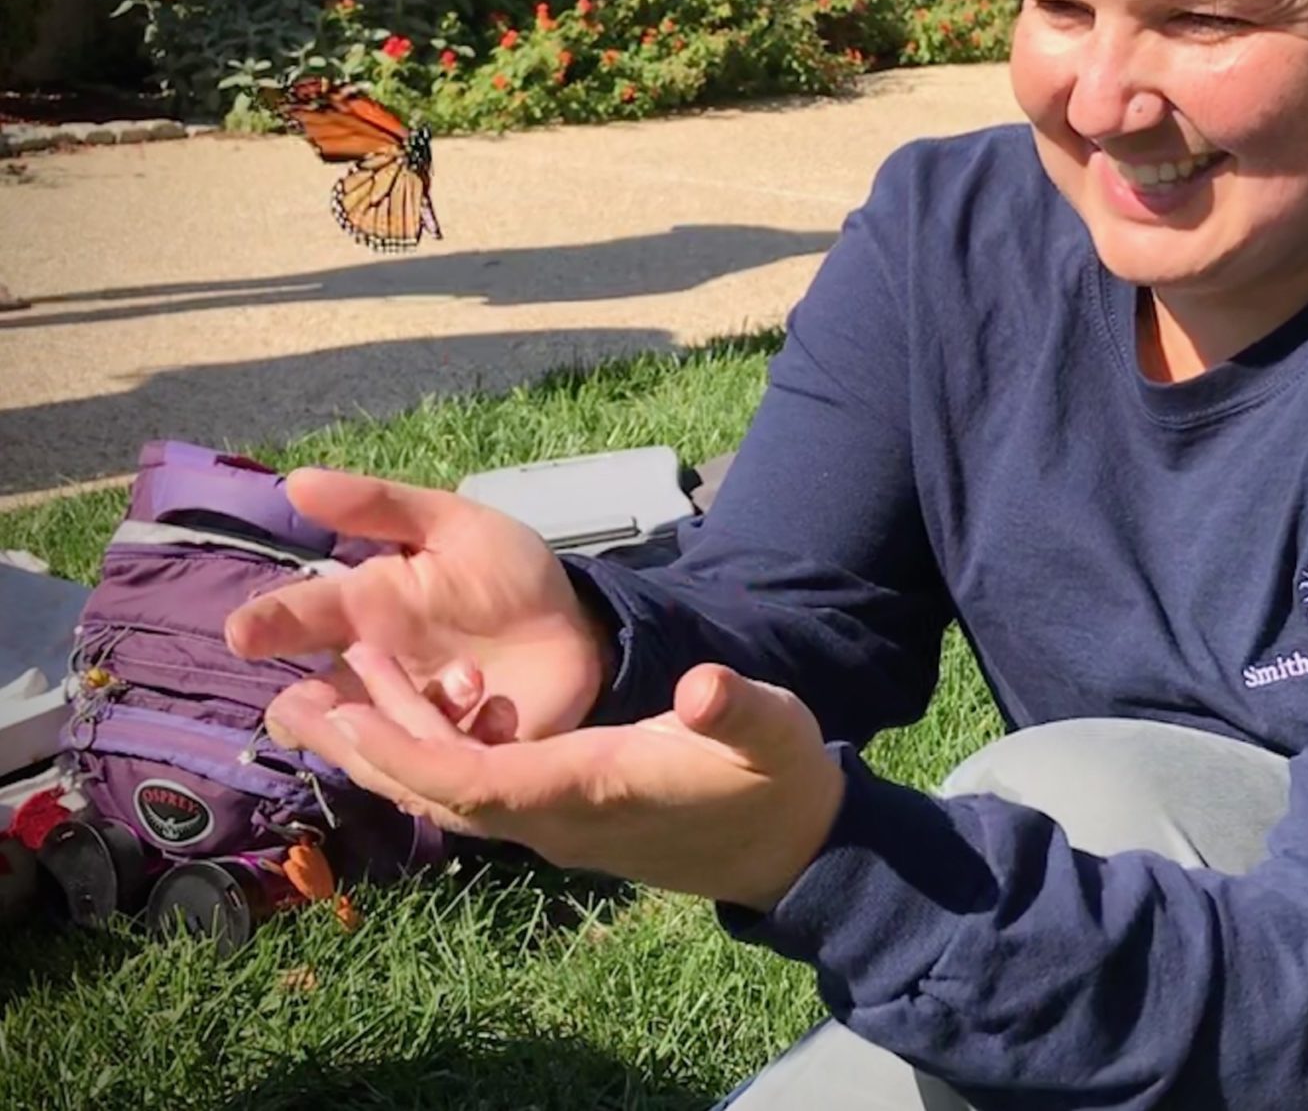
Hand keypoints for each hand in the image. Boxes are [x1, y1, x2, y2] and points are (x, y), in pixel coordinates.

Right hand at [225, 468, 610, 744]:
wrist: (575, 620)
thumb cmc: (501, 572)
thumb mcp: (450, 525)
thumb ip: (380, 508)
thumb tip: (296, 481)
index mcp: (364, 615)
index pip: (297, 623)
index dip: (268, 626)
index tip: (243, 631)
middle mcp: (377, 679)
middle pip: (319, 710)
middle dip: (312, 712)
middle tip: (313, 700)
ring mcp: (419, 723)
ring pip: (378, 747)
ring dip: (400, 721)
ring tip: (454, 681)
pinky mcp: (470, 754)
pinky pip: (450, 766)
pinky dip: (465, 738)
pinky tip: (496, 705)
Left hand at [282, 644, 846, 911]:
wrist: (790, 843)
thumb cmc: (779, 777)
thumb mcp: (775, 731)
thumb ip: (738, 708)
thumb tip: (704, 688)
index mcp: (593, 788)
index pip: (480, 784)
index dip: (414, 755)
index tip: (353, 719)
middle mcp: (556, 815)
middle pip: (438, 794)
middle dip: (365, 752)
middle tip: (293, 701)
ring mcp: (554, 820)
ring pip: (447, 793)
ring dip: (386, 746)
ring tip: (327, 693)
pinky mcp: (560, 810)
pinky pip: (472, 787)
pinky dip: (428, 750)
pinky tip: (406, 708)